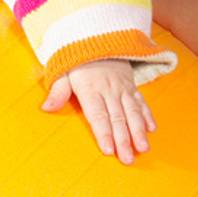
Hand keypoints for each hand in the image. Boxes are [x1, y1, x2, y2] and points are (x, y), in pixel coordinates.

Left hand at [41, 59, 155, 164]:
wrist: (96, 37)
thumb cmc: (77, 61)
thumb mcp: (62, 72)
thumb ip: (57, 92)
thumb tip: (46, 108)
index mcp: (90, 90)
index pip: (98, 115)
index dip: (103, 133)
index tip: (108, 149)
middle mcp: (109, 90)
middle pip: (117, 119)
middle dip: (123, 140)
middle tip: (127, 159)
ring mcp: (122, 88)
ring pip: (133, 112)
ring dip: (138, 132)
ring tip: (143, 148)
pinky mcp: (131, 86)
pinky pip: (141, 101)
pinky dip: (147, 115)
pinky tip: (151, 129)